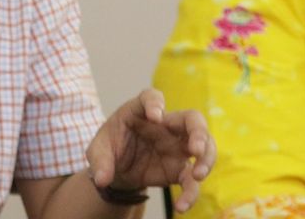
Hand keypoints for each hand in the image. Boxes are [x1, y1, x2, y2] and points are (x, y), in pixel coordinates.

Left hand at [87, 88, 215, 212]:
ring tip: (197, 175)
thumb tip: (101, 179)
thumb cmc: (109, 148)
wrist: (117, 167)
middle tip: (196, 149)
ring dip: (206, 159)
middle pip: (191, 118)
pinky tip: (181, 206)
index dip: (155, 103)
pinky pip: (192, 178)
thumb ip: (100, 162)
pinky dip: (191, 192)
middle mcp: (165, 125)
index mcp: (140, 111)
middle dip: (199, 132)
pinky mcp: (179, 169)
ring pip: (204, 146)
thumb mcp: (97, 151)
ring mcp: (176, 146)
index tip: (155, 116)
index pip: (151, 97)